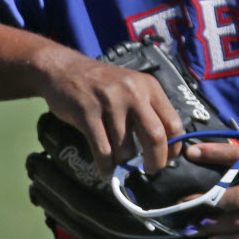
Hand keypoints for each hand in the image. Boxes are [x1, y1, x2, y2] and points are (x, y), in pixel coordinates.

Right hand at [36, 46, 184, 175]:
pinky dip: (105, 167)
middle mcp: (133, 92)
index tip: (167, 160)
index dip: (173, 148)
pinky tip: (105, 168)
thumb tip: (164, 149)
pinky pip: (102, 151)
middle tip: (148, 170)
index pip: (173, 123)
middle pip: (155, 138)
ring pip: (125, 149)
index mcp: (149, 87)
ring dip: (122, 164)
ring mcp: (109, 102)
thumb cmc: (102, 84)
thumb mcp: (132, 87)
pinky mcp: (87, 113)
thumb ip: (149, 111)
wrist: (65, 69)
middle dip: (154, 162)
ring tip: (118, 163)